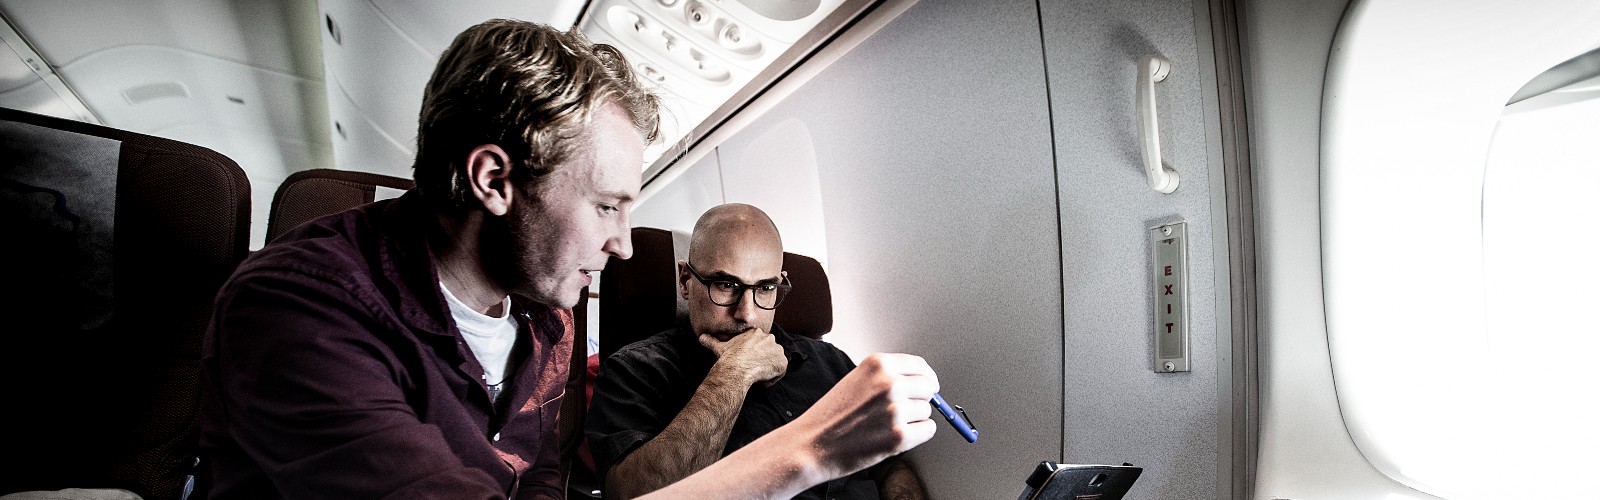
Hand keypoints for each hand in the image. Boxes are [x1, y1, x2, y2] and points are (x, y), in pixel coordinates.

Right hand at [700, 328, 787, 386]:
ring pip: (775, 361)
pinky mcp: (782, 362)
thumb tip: (701, 337)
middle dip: (763, 360)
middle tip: (753, 369)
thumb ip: (711, 341)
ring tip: (757, 376)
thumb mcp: (719, 347)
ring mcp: (777, 350)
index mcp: (755, 333)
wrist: (737, 368)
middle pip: (769, 350)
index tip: (748, 361)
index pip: (759, 343)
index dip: (755, 353)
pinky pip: (780, 372)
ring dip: (768, 369)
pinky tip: (762, 382)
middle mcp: (769, 338)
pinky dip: (773, 378)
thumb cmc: (728, 357)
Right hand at [792, 353, 938, 478]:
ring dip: (914, 419)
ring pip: (927, 411)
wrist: (811, 444)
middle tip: (902, 411)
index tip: (929, 385)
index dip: (926, 377)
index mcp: (878, 365)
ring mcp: (896, 410)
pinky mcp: (899, 437)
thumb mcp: (856, 380)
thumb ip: (885, 377)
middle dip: (919, 399)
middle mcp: (889, 384)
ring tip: (887, 425)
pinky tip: (895, 436)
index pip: (919, 366)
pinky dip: (917, 435)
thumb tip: (919, 383)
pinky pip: (927, 430)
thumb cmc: (829, 416)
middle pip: (928, 388)